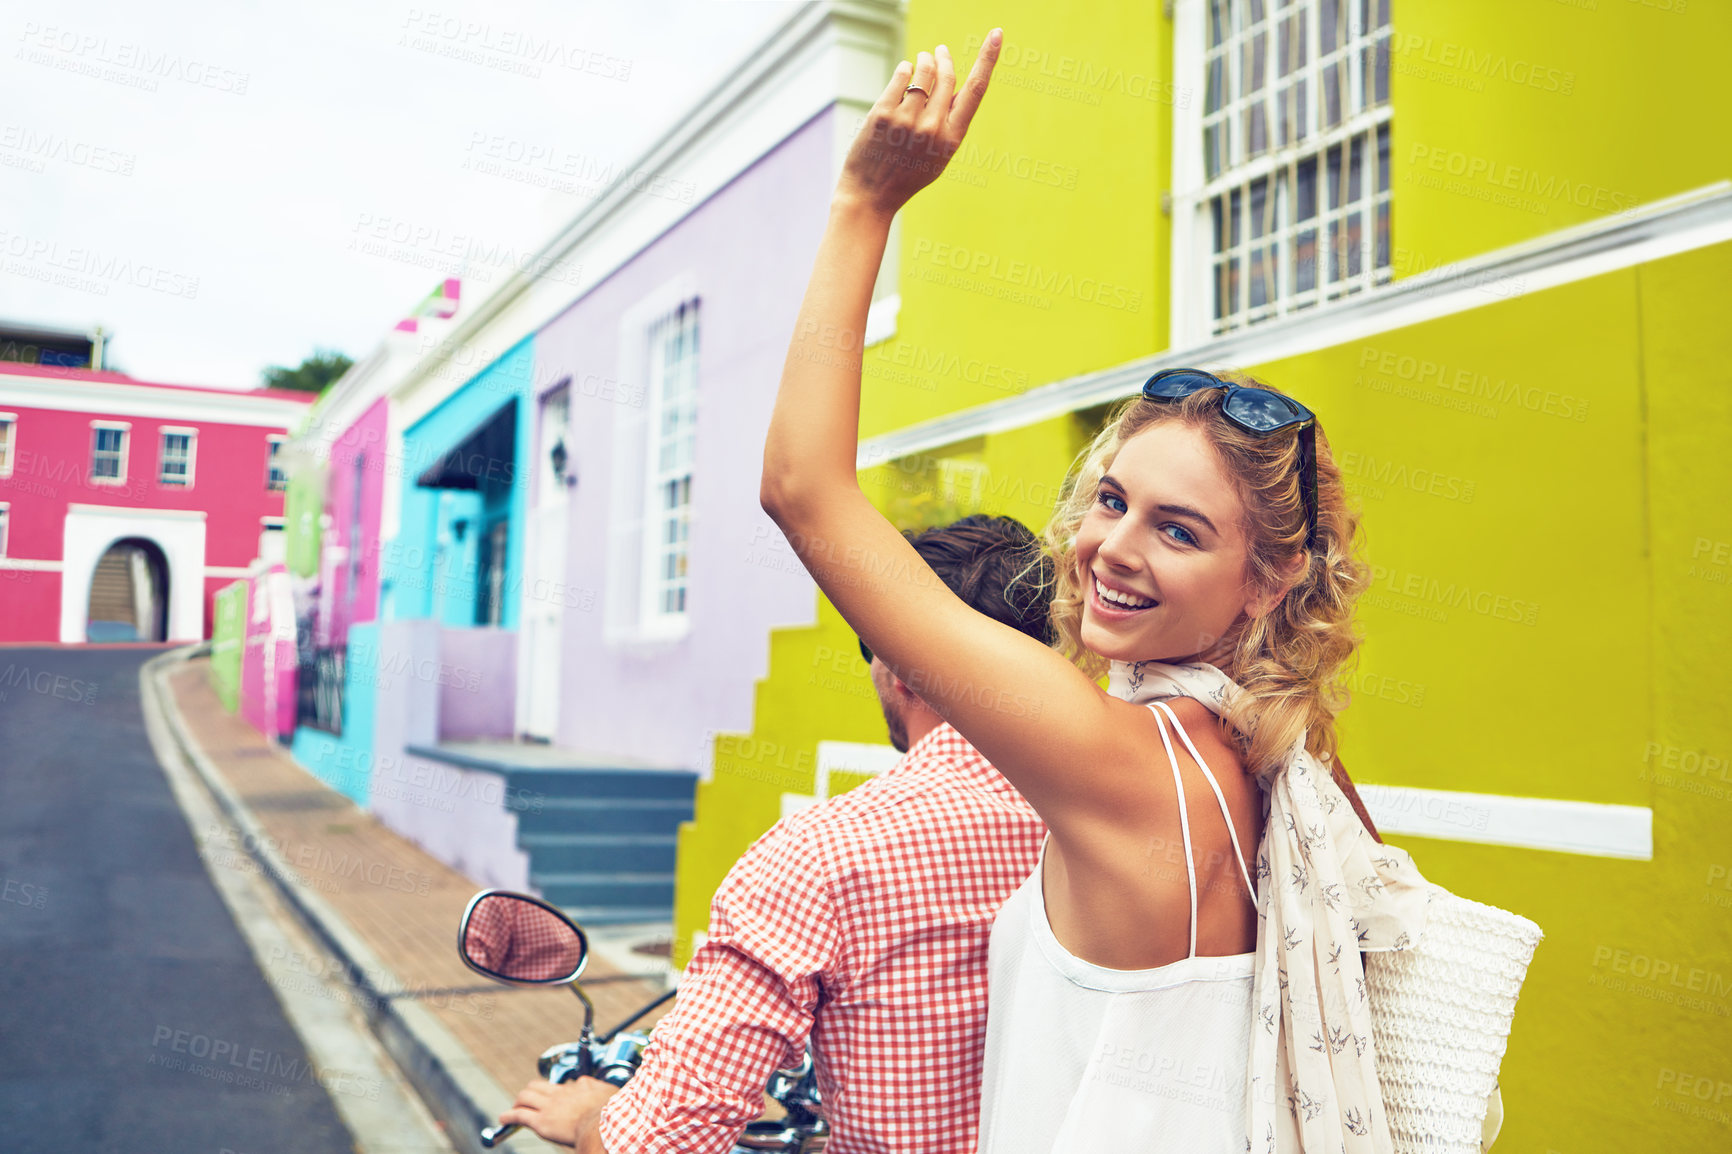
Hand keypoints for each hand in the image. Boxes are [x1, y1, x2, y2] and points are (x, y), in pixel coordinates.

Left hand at [499, 1076, 618, 1151]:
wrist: (601, 1125)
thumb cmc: (610, 1112)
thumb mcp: (608, 1093)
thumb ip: (597, 1087)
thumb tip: (588, 1083)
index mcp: (578, 1087)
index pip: (562, 1085)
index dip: (555, 1093)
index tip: (555, 1099)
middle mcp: (560, 1093)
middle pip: (537, 1086)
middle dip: (530, 1092)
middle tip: (527, 1100)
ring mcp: (549, 1106)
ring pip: (525, 1096)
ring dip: (518, 1101)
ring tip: (514, 1107)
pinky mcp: (541, 1121)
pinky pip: (519, 1115)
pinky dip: (509, 1116)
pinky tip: (503, 1119)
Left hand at [837, 30, 1002, 220]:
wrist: (870, 196)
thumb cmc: (907, 175)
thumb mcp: (938, 156)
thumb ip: (950, 123)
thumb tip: (955, 85)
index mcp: (952, 139)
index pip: (976, 90)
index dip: (989, 58)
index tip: (998, 34)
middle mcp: (932, 128)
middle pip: (947, 76)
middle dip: (944, 58)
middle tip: (940, 51)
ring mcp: (906, 121)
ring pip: (923, 72)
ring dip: (925, 59)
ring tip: (922, 59)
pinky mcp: (882, 114)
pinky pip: (900, 77)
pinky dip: (904, 69)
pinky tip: (905, 70)